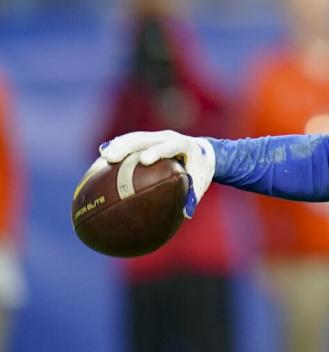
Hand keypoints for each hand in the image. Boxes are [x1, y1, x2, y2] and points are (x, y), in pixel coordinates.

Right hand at [99, 130, 214, 217]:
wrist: (203, 153)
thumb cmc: (200, 172)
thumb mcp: (200, 184)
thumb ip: (192, 197)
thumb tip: (186, 214)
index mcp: (185, 145)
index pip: (170, 146)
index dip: (158, 151)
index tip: (144, 160)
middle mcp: (170, 137)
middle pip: (146, 138)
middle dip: (128, 146)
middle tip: (111, 158)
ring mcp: (158, 136)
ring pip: (136, 137)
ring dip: (119, 145)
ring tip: (104, 157)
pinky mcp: (149, 138)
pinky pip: (132, 140)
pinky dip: (118, 146)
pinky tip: (103, 156)